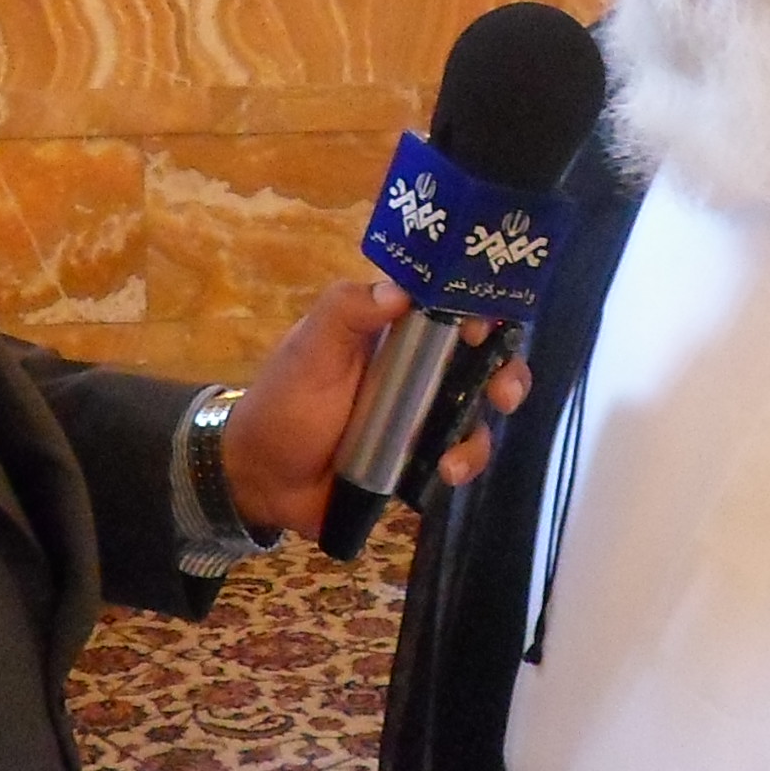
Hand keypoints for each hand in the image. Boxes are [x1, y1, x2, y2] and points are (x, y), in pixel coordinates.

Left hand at [219, 276, 533, 542]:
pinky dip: (463, 465)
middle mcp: (419, 369)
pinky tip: (443, 475)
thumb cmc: (284, 402)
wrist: (262, 480)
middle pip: (484, 361)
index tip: (487, 325)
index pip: (453, 306)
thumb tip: (400, 290)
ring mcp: (424, 417)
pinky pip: (460, 457)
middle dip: (507, 373)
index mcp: (394, 330)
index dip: (482, 309)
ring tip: (454, 460)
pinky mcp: (422, 460)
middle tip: (504, 392)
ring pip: (479, 414)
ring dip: (481, 434)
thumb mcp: (309, 350)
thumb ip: (346, 312)